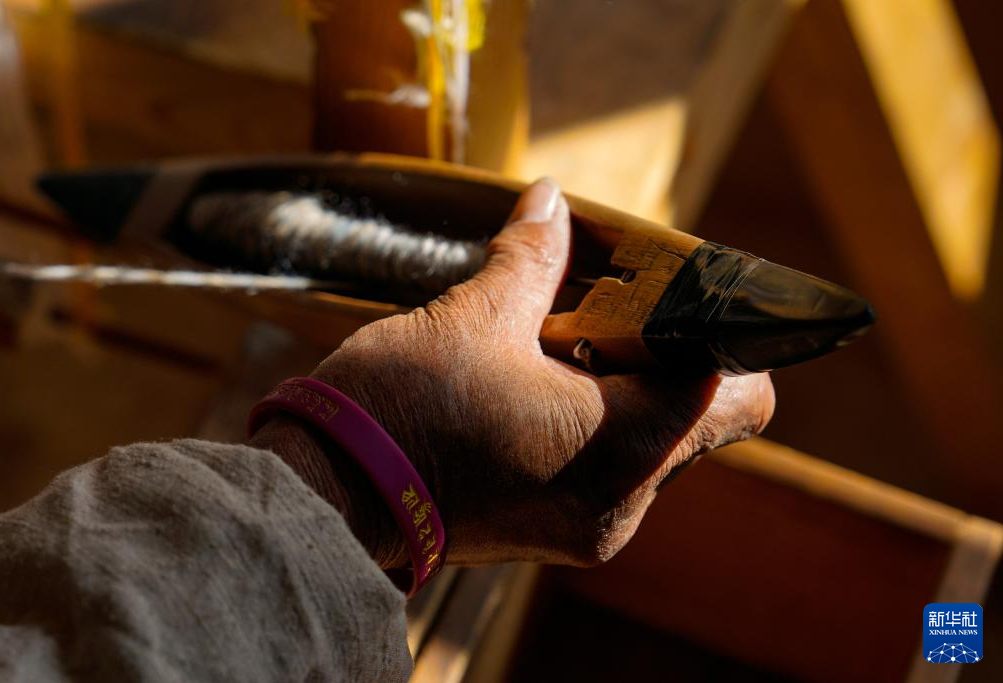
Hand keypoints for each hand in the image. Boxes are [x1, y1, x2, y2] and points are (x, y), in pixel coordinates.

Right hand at [291, 178, 774, 566]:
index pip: (740, 394)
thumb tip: (551, 201)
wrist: (325, 497)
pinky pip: (610, 469)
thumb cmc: (400, 409)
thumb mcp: (474, 316)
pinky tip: (541, 381)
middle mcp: (622, 501)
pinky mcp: (554, 530)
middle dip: (668, 357)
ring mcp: (589, 524)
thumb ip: (532, 256)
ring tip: (565, 341)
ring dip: (626, 389)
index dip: (725, 336)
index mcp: (623, 447)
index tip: (684, 294)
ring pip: (654, 445)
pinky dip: (595, 422)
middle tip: (616, 305)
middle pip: (699, 419)